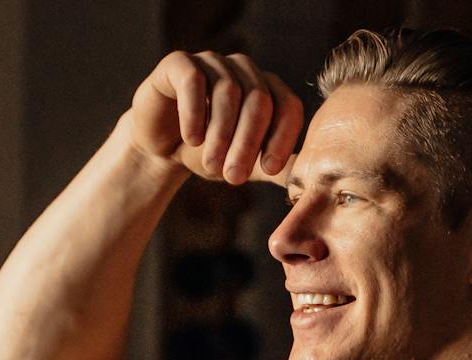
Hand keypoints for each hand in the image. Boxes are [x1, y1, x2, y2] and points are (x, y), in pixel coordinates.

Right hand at [128, 50, 302, 185]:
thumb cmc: (207, 153)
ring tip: (212, 166)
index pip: (288, 106)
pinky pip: (193, 80)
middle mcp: (243, 70)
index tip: (270, 169)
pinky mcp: (179, 63)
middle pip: (259, 100)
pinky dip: (195, 112)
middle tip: (235, 178)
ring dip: (221, 135)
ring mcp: (212, 62)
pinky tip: (192, 139)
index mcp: (267, 89)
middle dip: (248, 143)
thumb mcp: (246, 164)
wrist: (159, 149)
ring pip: (228, 91)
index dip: (283, 137)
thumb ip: (275, 168)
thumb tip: (311, 184)